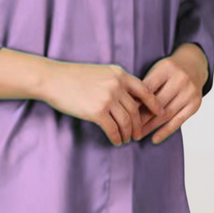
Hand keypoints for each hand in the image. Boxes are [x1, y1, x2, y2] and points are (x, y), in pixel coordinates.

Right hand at [42, 61, 166, 146]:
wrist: (53, 79)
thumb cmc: (72, 76)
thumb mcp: (99, 72)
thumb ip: (115, 82)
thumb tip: (128, 99)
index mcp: (119, 74)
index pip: (145, 90)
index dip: (155, 104)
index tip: (161, 113)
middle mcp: (116, 85)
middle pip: (136, 110)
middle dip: (139, 125)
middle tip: (139, 134)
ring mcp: (107, 98)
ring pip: (126, 122)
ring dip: (128, 133)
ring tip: (126, 139)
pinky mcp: (97, 111)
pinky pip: (113, 129)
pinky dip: (116, 137)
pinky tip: (116, 140)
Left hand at [137, 43, 207, 143]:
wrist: (193, 65)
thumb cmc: (168, 70)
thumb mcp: (156, 69)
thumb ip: (145, 84)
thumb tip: (128, 105)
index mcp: (167, 69)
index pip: (147, 89)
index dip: (134, 102)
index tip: (123, 113)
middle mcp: (180, 80)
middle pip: (157, 103)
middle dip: (141, 117)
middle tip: (128, 128)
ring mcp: (189, 92)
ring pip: (166, 114)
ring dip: (151, 127)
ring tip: (138, 135)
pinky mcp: (195, 104)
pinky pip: (178, 121)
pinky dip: (166, 131)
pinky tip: (155, 139)